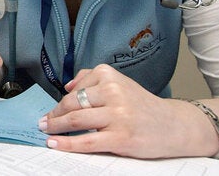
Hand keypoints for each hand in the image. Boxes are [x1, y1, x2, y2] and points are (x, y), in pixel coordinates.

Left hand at [40, 64, 218, 157]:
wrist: (175, 126)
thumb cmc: (143, 106)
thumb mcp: (120, 83)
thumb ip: (93, 78)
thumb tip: (68, 86)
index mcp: (110, 76)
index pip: (75, 90)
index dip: (60, 103)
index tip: (52, 111)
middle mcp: (113, 92)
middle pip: (72, 104)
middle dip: (54, 115)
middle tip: (43, 122)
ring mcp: (118, 115)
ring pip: (76, 119)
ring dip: (56, 127)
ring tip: (47, 131)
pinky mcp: (121, 137)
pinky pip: (87, 141)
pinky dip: (67, 143)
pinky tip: (55, 143)